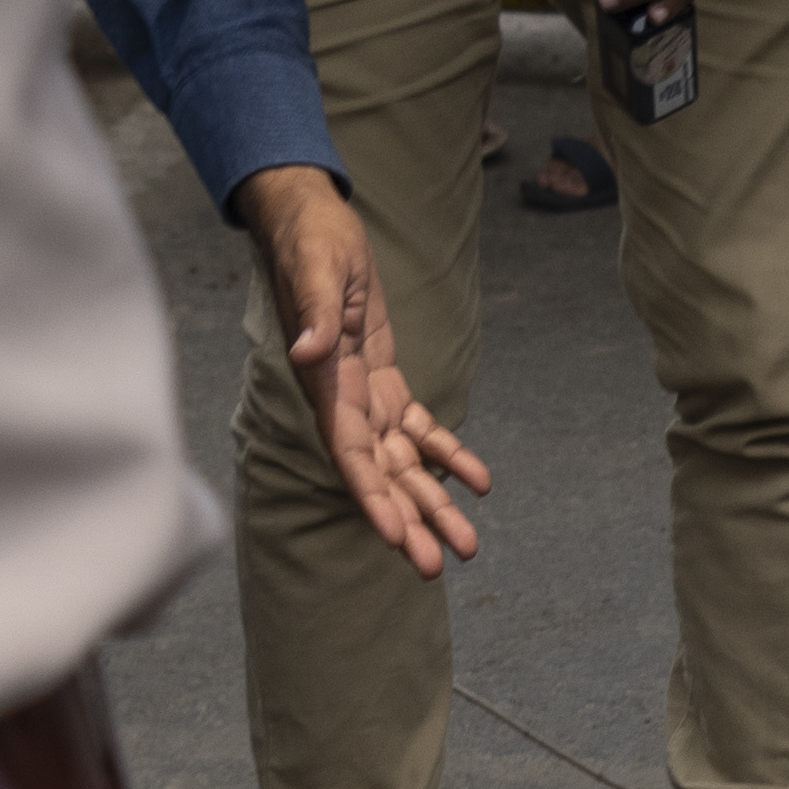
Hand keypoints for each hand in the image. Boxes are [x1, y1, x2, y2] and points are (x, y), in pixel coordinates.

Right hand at [230, 169, 488, 573]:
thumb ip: (314, 313)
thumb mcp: (317, 269)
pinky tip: (480, 483)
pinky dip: (448, 455)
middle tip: (439, 566)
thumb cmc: (310, 241)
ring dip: (432, 503)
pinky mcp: (382, 381)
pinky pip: (417, 429)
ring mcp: (362, 394)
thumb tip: (308, 351)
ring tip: (468, 546)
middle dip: (408, 520)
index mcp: (325, 383)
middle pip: (378, 473)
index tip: (397, 539)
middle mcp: (342, 399)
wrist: (310, 221)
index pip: (349, 453)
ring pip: (402, 462)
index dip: (372, 497)